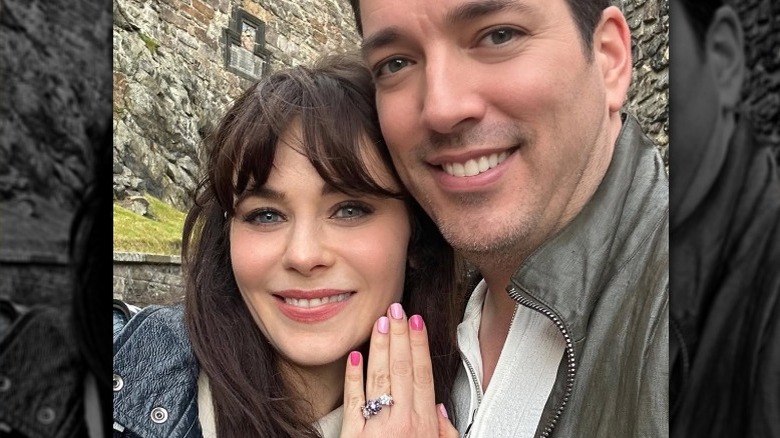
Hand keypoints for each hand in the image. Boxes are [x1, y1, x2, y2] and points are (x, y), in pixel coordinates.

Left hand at [341, 303, 457, 437]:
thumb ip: (445, 432)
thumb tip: (440, 408)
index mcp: (424, 424)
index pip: (423, 374)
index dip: (419, 345)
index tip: (416, 321)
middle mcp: (402, 421)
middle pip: (402, 369)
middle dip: (399, 336)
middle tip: (396, 310)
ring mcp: (376, 427)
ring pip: (379, 378)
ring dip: (380, 347)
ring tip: (379, 322)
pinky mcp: (354, 435)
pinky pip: (353, 400)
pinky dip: (353, 377)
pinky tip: (355, 356)